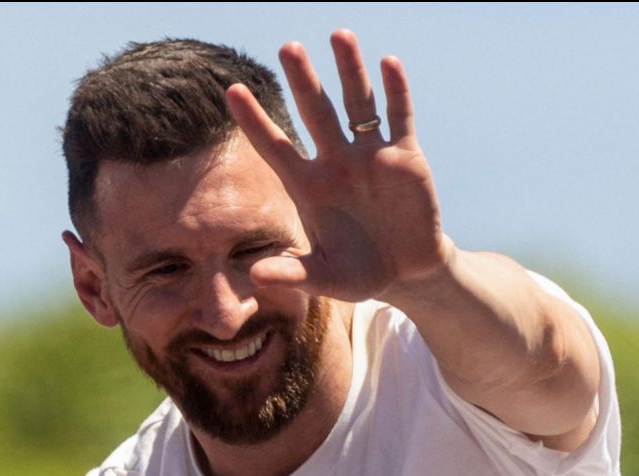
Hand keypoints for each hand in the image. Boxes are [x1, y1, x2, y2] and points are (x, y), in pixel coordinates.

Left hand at [226, 30, 451, 301]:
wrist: (406, 271)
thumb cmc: (359, 273)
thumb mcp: (325, 278)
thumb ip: (292, 274)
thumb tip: (255, 276)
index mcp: (308, 186)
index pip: (275, 146)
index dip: (255, 120)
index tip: (232, 90)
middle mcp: (335, 162)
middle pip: (315, 113)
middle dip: (303, 81)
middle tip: (288, 48)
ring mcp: (369, 155)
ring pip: (357, 104)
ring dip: (349, 71)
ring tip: (338, 34)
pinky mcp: (405, 156)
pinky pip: (398, 118)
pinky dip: (396, 92)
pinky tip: (388, 63)